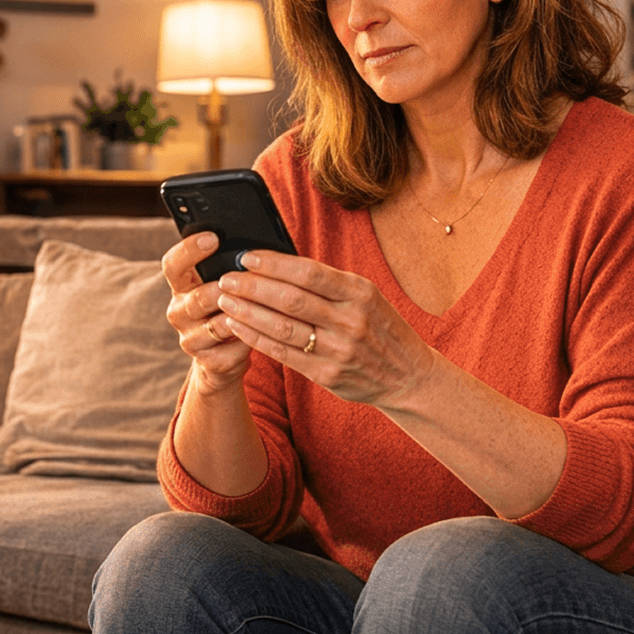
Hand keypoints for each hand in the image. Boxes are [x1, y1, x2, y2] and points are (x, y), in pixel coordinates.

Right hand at [163, 233, 252, 393]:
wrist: (224, 358)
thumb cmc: (231, 309)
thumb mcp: (225, 287)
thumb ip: (231, 269)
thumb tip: (257, 249)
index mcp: (181, 287)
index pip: (172, 265)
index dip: (189, 250)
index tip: (213, 237)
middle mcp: (179, 311)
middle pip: (196, 297)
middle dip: (223, 289)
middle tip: (244, 281)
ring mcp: (190, 338)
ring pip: (217, 325)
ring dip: (243, 316)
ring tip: (265, 307)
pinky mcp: (207, 362)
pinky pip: (232, 349)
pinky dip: (251, 340)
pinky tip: (266, 333)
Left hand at [214, 251, 435, 407]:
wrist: (408, 376)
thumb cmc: (378, 326)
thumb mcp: (364, 296)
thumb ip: (327, 282)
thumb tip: (275, 261)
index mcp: (360, 293)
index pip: (309, 273)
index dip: (273, 264)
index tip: (246, 257)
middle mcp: (351, 321)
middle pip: (291, 300)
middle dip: (253, 287)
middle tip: (226, 279)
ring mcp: (339, 351)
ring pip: (283, 328)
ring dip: (248, 313)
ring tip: (225, 301)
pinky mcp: (327, 375)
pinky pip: (283, 354)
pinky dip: (256, 339)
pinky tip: (238, 326)